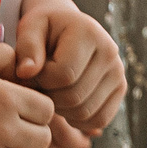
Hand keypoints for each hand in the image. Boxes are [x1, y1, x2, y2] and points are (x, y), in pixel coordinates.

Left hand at [7, 5, 125, 141]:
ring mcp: (118, 72)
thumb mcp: (30, 28)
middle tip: (38, 87)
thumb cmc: (44, 30)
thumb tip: (26, 72)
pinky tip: (64, 104)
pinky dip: (77, 119)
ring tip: (50, 92)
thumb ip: (26, 48)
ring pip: (85, 112)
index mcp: (89, 33)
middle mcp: (110, 52)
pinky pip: (99, 119)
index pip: (64, 75)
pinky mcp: (120, 88)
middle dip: (49, 97)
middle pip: (74, 97)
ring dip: (61, 110)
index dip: (40, 80)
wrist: (66, 29)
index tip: (31, 72)